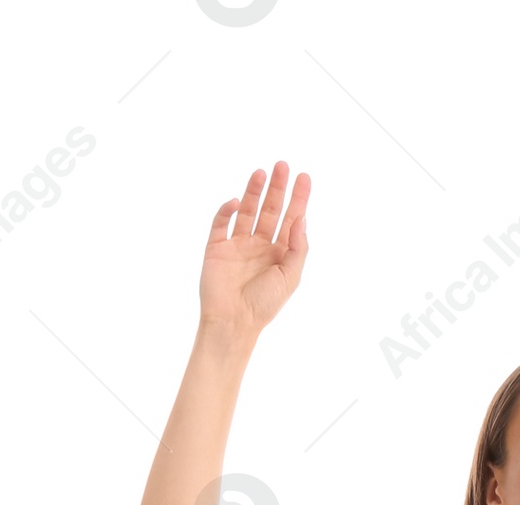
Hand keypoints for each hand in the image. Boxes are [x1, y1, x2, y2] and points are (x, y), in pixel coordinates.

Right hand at [199, 163, 309, 339]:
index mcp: (279, 253)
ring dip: (254, 192)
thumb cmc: (264, 305)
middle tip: (282, 166)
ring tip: (261, 173)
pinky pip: (222, 223)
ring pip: (247, 211)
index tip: (303, 177)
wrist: (233, 323)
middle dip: (277, 188)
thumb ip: (298, 248)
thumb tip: (301, 219)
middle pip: (270, 210)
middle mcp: (259, 245)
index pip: (290, 219)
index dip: (297, 199)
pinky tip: (237, 203)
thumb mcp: (290, 277)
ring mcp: (238, 245)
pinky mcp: (216, 247)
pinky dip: (228, 210)